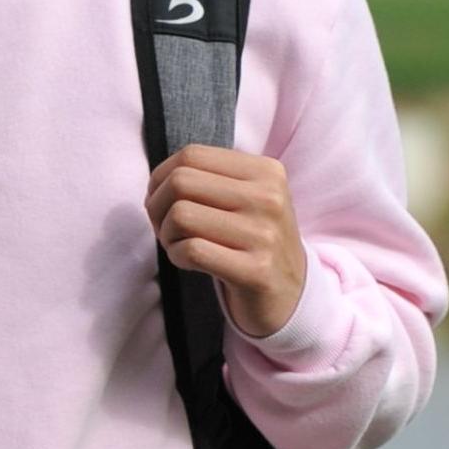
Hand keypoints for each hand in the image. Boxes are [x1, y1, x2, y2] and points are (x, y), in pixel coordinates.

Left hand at [145, 143, 306, 337]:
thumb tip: (156, 180)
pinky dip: (177, 256)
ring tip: (179, 245)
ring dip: (167, 235)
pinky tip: (189, 262)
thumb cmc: (254, 241)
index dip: (161, 177)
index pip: (192, 155)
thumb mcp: (247, 198)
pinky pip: (192, 250)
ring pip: (181, 215)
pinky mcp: (256, 271)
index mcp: (266, 171)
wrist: (291, 293)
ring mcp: (265, 235)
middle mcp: (269, 197)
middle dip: (158, 206)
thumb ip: (209, 179)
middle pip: (181, 182)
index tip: (161, 200)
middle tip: (165, 227)